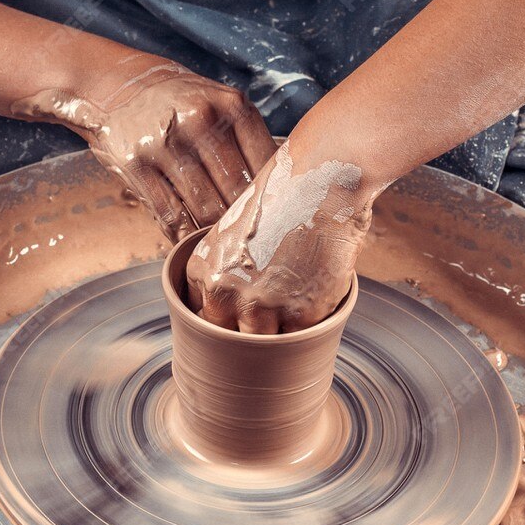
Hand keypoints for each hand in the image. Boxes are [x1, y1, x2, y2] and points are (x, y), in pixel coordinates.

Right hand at [30, 53, 275, 240]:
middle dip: (244, 221)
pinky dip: (182, 234)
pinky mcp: (135, 163)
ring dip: (214, 232)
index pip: (266, 166)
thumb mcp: (219, 103)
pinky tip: (188, 241)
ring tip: (221, 245)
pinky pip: (169, 213)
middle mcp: (201, 120)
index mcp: (232, 106)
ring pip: (205, 207)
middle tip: (248, 241)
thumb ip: (247, 139)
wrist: (117, 84)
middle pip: (237, 192)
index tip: (272, 219)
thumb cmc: (181, 102)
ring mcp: (166, 142)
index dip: (271, 199)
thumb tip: (280, 192)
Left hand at [185, 141, 374, 332]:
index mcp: (202, 269)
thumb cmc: (285, 195)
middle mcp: (224, 292)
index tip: (241, 323)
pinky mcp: (300, 313)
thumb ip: (229, 270)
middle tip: (269, 329)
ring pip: (263, 347)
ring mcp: (261, 306)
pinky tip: (316, 303)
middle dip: (249, 337)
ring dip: (278, 338)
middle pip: (228, 341)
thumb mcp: (236, 230)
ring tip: (292, 319)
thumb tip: (235, 310)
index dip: (227, 323)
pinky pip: (300, 339)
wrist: (322, 177)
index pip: (204, 320)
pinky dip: (309, 329)